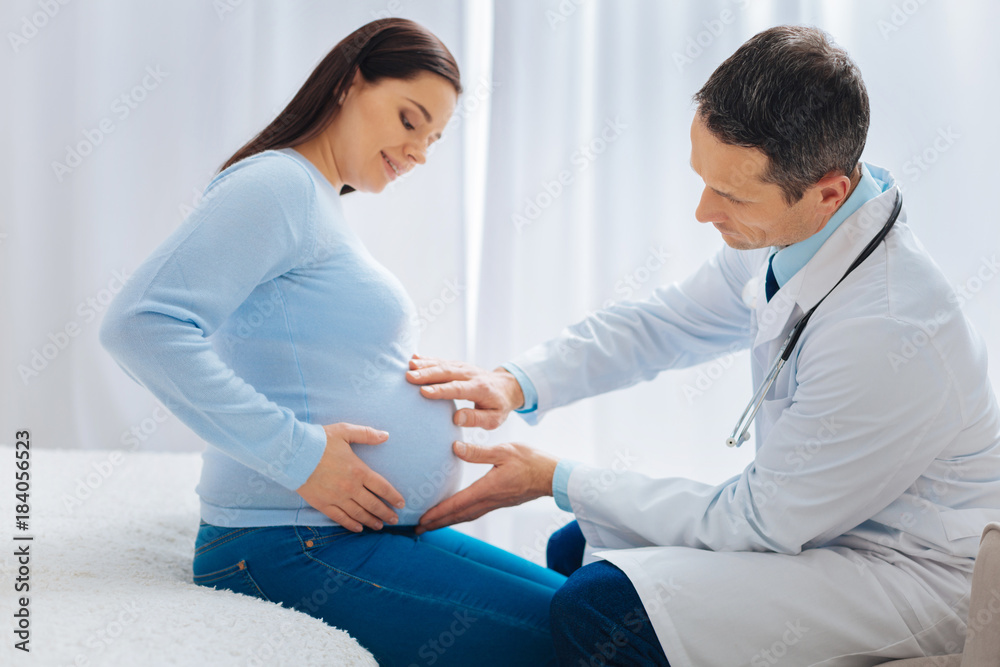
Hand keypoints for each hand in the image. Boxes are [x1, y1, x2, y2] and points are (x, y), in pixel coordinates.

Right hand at [296, 422, 405, 531]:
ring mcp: (337, 498)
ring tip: (380, 526)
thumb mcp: (345, 431)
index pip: (382, 487)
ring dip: (371, 521)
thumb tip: (386, 435)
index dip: (394, 497)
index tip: (401, 503)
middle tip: (395, 519)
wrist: (293, 453)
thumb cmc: (319, 440)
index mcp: (359, 470)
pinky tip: (358, 528)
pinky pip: (340, 518)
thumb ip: (367, 434)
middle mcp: (351, 487)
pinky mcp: (323, 504)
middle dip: (386, 513)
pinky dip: (351, 524)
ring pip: (359, 514)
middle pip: (373, 504)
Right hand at [405, 354, 524, 428]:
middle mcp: (470, 375)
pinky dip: (427, 359)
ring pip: (442, 364)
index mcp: (480, 389)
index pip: (458, 389)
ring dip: (425, 365)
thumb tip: (456, 419)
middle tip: (409, 377)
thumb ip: (476, 419)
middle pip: (447, 373)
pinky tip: (413, 358)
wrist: (506, 386)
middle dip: (427, 374)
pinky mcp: (457, 365)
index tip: (424, 392)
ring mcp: (463, 368)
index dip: (441, 390)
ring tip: (408, 367)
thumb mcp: (494, 419)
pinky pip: (441, 361)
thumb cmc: (498, 406)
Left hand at [416, 440, 558, 533]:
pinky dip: (461, 516)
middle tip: (417, 529)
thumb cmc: (531, 461)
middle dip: (437, 523)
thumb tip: (455, 448)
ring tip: (431, 525)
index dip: (438, 512)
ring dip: (448, 522)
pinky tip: (456, 514)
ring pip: (467, 516)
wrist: (553, 476)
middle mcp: (490, 500)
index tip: (422, 520)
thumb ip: (479, 452)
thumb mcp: (504, 450)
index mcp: (488, 489)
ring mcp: (496, 503)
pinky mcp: (500, 502)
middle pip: (459, 516)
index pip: (458, 504)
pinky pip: (475, 513)